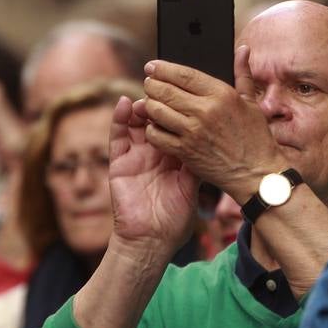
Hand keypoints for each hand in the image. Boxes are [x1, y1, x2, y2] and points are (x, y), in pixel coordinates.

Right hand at [108, 95, 198, 256]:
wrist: (152, 241)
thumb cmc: (175, 220)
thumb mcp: (193, 186)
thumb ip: (197, 161)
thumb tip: (211, 135)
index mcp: (174, 157)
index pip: (177, 125)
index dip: (180, 108)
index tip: (187, 89)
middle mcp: (155, 153)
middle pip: (158, 119)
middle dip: (161, 101)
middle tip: (166, 86)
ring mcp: (136, 156)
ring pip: (138, 122)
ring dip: (143, 105)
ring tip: (150, 94)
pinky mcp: (119, 162)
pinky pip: (117, 136)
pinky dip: (119, 118)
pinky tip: (125, 103)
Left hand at [139, 46, 285, 200]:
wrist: (256, 173)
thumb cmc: (256, 137)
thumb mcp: (251, 102)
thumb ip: (242, 73)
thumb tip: (242, 49)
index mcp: (221, 94)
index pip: (183, 73)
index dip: (163, 68)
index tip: (152, 66)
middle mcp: (205, 110)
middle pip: (165, 90)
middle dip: (151, 84)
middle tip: (149, 83)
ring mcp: (193, 132)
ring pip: (156, 110)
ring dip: (148, 104)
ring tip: (150, 102)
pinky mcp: (185, 151)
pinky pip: (156, 135)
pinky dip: (151, 128)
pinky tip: (156, 125)